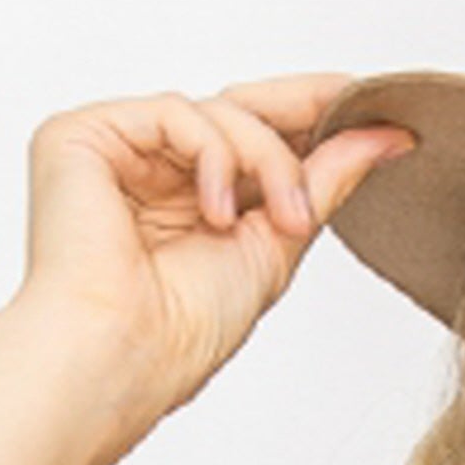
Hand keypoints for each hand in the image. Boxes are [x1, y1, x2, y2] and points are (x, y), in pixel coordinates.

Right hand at [8, 74, 415, 422]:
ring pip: (221, 111)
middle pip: (240, 108)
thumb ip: (325, 182)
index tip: (383, 114)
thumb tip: (383, 138)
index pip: (259, 135)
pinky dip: (216, 157)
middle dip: (307, 112)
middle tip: (365, 115)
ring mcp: (117, 149)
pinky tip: (219, 214)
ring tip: (287, 221)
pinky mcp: (81, 137)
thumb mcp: (281, 242)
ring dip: (271, 161)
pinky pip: (176, 113)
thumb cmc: (186, 327)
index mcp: (194, 195)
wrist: (127, 356)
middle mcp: (153, 167)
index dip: (317, 116)